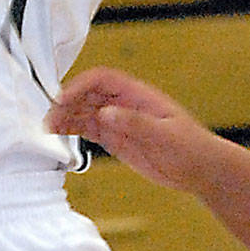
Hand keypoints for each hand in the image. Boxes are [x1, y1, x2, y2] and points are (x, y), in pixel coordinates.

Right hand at [46, 65, 213, 189]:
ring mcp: (119, 121)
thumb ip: (135, 123)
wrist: (202, 170)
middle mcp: (125, 104)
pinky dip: (73, 130)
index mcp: (137, 95)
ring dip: (66, 116)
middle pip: (88, 94)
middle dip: (67, 102)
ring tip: (48, 127)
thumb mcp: (165, 134)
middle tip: (50, 116)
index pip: (102, 80)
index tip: (63, 99)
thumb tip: (105, 113)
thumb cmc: (191, 147)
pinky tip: (60, 134)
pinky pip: (90, 129)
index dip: (80, 85)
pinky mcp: (116, 139)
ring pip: (85, 112)